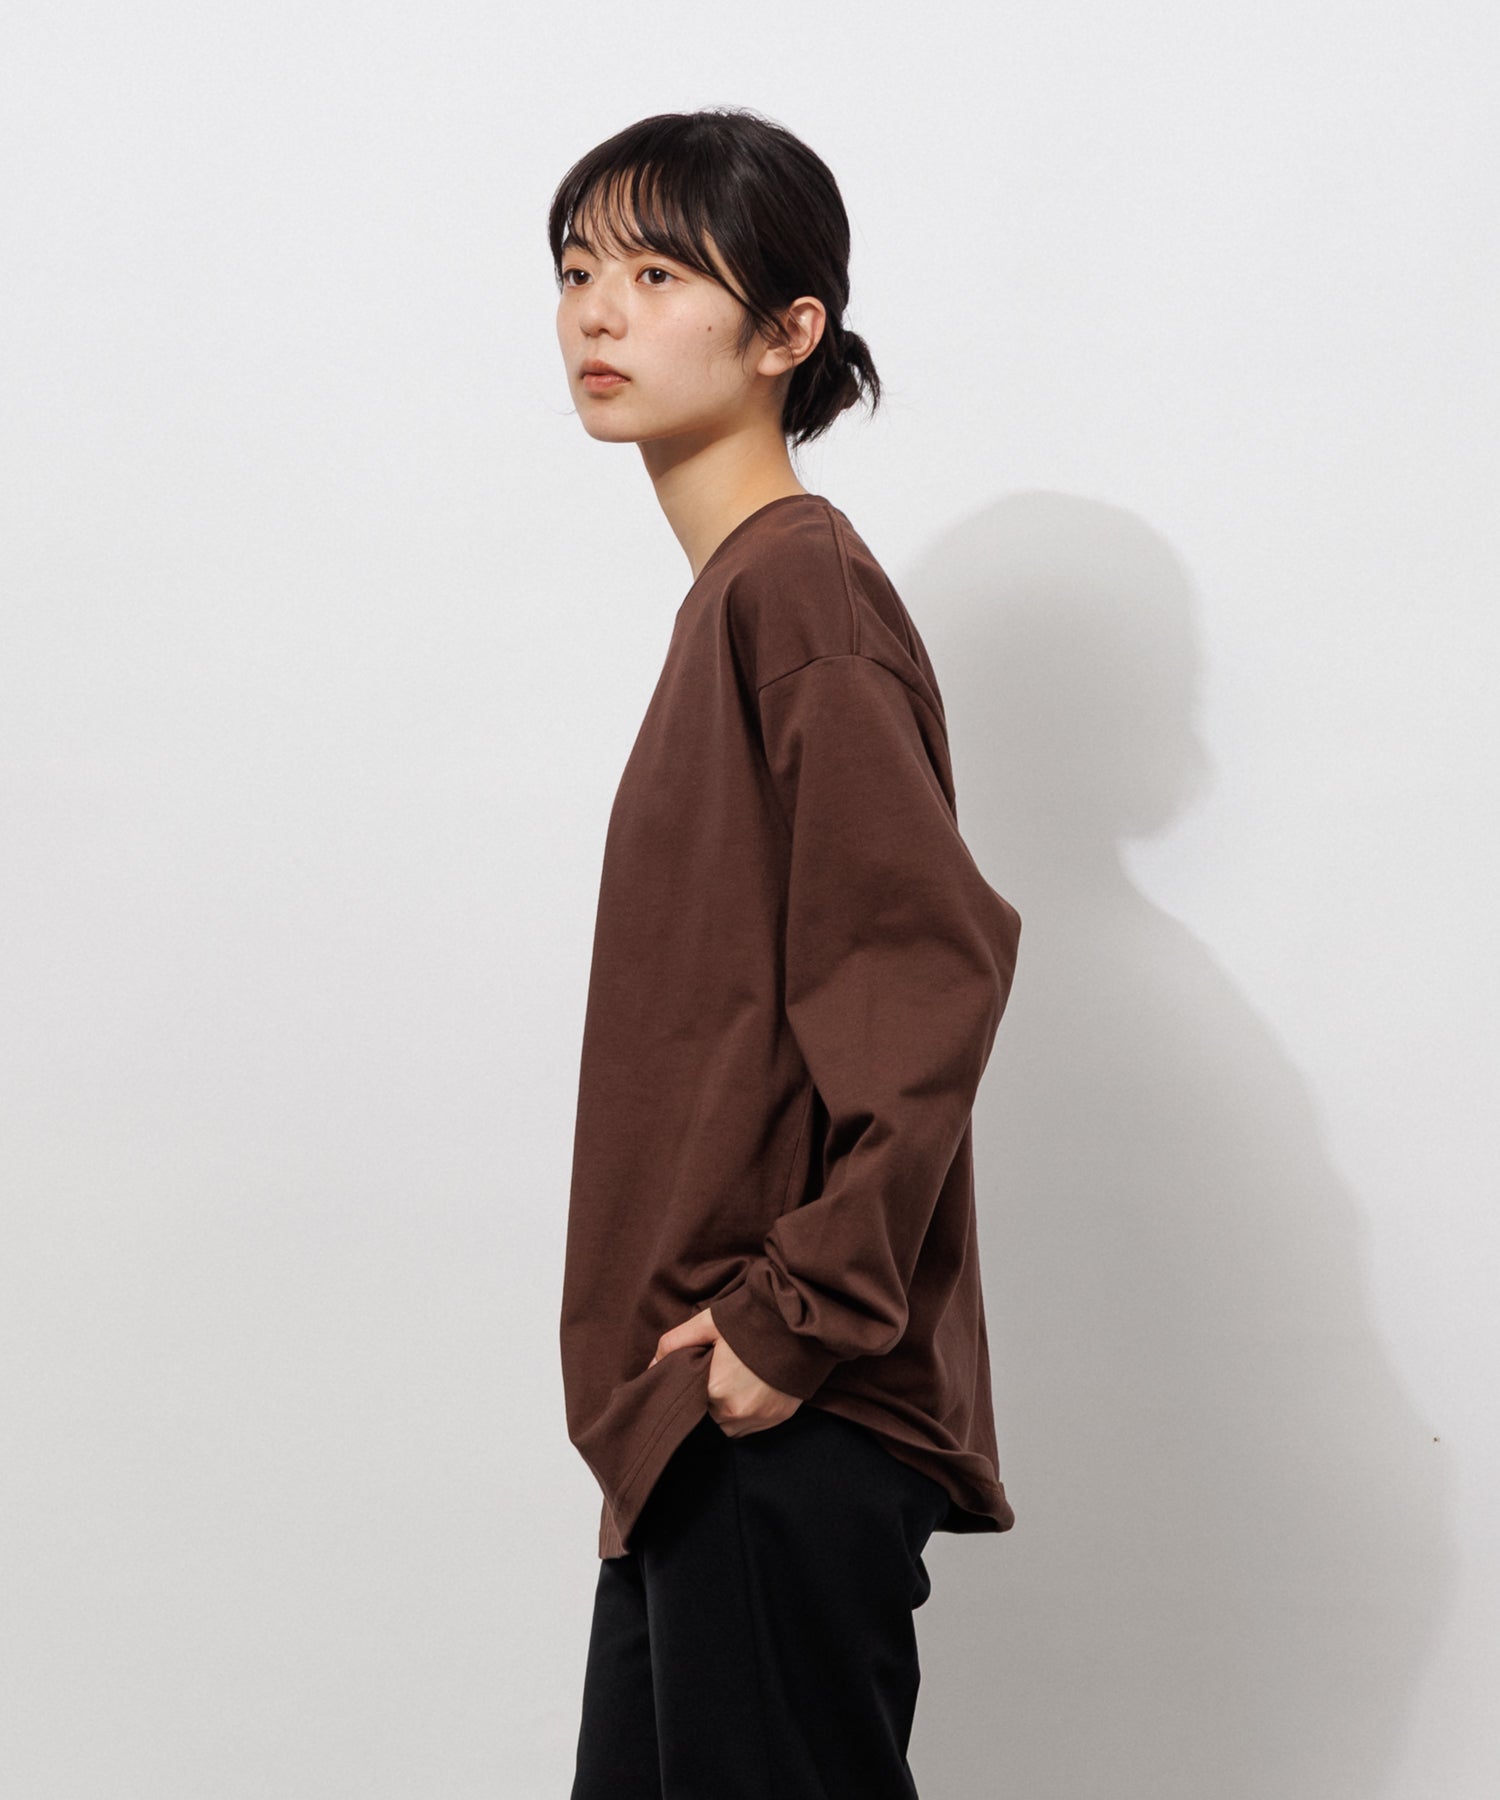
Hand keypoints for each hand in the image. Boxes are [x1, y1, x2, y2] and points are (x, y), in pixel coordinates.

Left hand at [648, 1305, 801, 1437]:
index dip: (690, 1388)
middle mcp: (735, 1413)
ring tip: (736, 1379)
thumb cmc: (749, 1320)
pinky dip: (746, 1412)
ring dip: (726, 1408)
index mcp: (714, 1391)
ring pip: (727, 1424)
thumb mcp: (707, 1323)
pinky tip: (751, 1388)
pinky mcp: (777, 1419)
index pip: (687, 1403)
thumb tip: (650, 1366)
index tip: (698, 1374)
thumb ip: (674, 1344)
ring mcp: (758, 1418)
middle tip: (720, 1371)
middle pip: (707, 1415)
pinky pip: (750, 1426)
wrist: (799, 1323)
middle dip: (708, 1397)